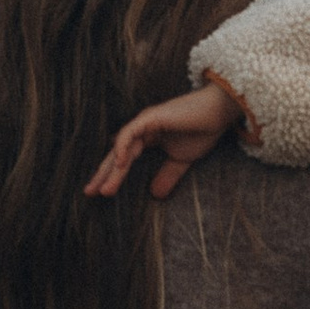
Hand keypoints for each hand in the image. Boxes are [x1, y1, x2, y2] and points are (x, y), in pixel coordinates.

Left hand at [85, 76, 243, 202]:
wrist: (219, 113)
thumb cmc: (202, 130)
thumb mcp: (181, 160)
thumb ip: (167, 175)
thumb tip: (155, 195)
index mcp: (147, 137)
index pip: (123, 158)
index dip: (112, 174)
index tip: (100, 193)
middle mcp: (141, 129)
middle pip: (117, 154)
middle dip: (103, 173)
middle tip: (90, 192)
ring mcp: (145, 122)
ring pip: (121, 147)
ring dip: (112, 168)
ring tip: (104, 189)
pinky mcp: (151, 117)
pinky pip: (131, 133)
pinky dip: (123, 147)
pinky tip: (120, 164)